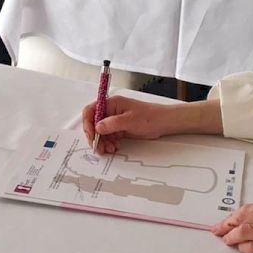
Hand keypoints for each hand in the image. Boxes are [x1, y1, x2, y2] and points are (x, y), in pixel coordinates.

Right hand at [81, 95, 221, 153]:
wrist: (164, 123)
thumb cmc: (150, 116)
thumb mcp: (130, 120)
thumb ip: (112, 124)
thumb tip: (97, 127)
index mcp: (111, 103)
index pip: (91, 110)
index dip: (88, 123)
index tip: (92, 136)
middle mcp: (111, 111)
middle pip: (94, 123)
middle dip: (95, 136)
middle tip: (99, 147)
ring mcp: (115, 120)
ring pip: (101, 132)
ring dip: (102, 142)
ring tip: (109, 149)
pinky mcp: (120, 129)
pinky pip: (109, 137)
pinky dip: (109, 143)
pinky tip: (114, 147)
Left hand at [212, 204, 252, 252]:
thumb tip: (250, 222)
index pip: (248, 210)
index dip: (232, 216)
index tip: (224, 221)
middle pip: (241, 219)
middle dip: (225, 225)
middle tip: (216, 231)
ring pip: (243, 233)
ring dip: (231, 237)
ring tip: (226, 241)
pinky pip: (252, 249)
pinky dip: (243, 248)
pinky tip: (240, 249)